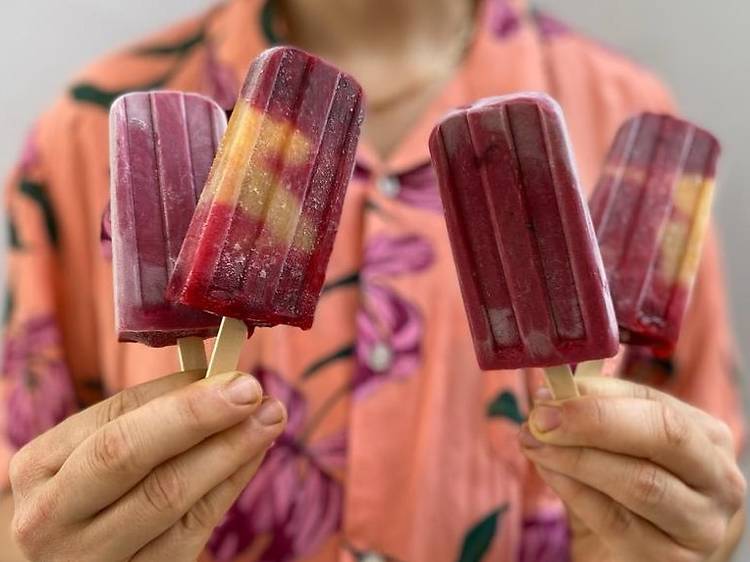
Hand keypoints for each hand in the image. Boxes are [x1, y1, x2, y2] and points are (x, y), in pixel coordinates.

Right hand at [9, 369, 286, 561]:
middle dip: (195, 416)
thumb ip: (139, 419)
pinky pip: (189, 534)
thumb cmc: (79, 498)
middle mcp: (50, 519)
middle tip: (250, 390)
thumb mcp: (82, 457)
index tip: (229, 374)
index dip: (177, 395)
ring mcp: (89, 560)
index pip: (111, 420)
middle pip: (126, 456)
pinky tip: (252, 457)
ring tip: (268, 419)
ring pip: (167, 499)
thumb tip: (212, 380)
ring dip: (228, 451)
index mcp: (37, 469)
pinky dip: (226, 488)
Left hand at [519, 377, 745, 561]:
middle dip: (595, 420)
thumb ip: (589, 417)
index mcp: (707, 438)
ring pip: (641, 482)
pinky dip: (574, 490)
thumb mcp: (609, 448)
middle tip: (542, 418)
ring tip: (534, 443)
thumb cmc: (618, 493)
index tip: (548, 394)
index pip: (655, 402)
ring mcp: (701, 525)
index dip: (597, 395)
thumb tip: (550, 394)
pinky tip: (548, 472)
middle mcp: (718, 480)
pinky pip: (616, 521)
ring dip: (576, 457)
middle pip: (664, 435)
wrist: (625, 556)